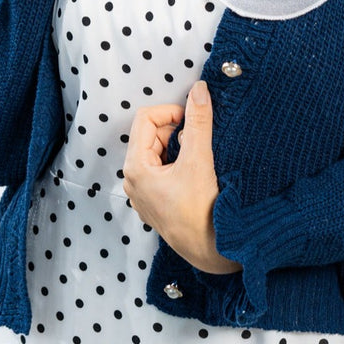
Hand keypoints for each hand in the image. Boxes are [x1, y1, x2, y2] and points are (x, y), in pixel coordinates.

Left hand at [122, 81, 240, 274]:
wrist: (210, 252)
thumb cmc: (200, 212)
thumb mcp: (199, 159)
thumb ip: (198, 121)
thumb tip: (199, 90)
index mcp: (136, 167)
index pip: (146, 118)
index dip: (170, 112)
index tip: (192, 120)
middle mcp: (133, 179)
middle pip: (152, 134)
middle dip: (176, 131)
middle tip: (198, 143)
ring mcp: (144, 192)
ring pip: (159, 151)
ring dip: (179, 147)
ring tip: (197, 161)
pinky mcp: (156, 201)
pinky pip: (163, 168)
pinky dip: (179, 163)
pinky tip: (194, 175)